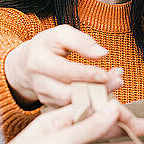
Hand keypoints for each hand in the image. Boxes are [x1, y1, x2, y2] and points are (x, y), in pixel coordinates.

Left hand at [1, 99, 143, 143]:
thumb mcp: (63, 139)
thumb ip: (91, 125)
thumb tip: (112, 108)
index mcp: (62, 114)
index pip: (96, 107)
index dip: (117, 110)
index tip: (134, 116)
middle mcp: (66, 126)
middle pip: (101, 121)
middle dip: (124, 122)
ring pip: (101, 137)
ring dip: (122, 137)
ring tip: (142, 136)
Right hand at [5, 25, 122, 108]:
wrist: (25, 64)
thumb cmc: (47, 45)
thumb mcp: (61, 34)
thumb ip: (81, 41)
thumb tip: (102, 53)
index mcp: (38, 62)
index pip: (65, 72)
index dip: (88, 74)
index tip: (107, 74)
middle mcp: (39, 83)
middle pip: (69, 94)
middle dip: (96, 89)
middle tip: (118, 81)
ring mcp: (44, 98)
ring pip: (73, 105)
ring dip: (97, 97)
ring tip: (116, 84)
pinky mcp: (51, 107)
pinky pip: (74, 110)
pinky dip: (93, 103)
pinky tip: (107, 92)